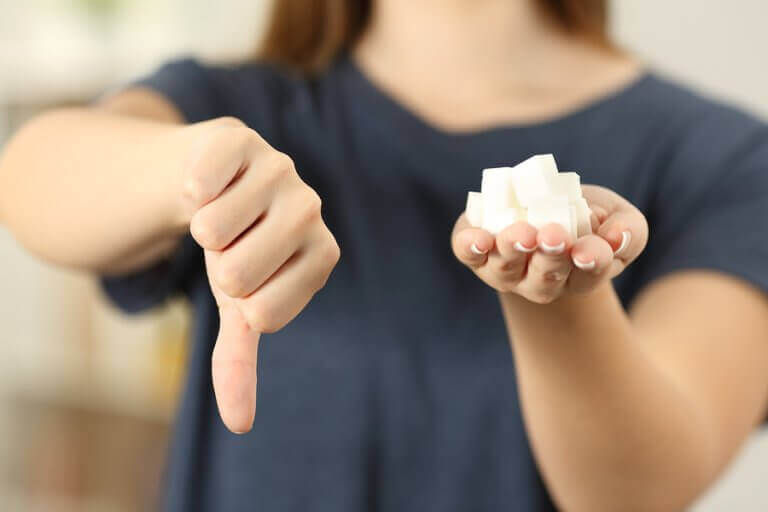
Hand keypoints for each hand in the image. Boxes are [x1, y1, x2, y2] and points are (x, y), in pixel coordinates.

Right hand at [181, 117, 339, 432]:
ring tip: (220, 214)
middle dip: (215, 266)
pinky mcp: (242, 138)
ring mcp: (280, 169)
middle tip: (229, 245)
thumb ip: (241, 360)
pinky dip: (187, 190)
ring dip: (199, 230)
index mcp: (323, 256)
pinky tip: (206, 183)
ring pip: (212, 228)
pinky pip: (199, 180)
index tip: (247, 278)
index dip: (238, 301)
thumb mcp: (237, 307)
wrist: (209, 185)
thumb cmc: (234, 252)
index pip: (265, 312)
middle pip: (236, 273)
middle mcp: (312, 209)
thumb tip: (240, 425)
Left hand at [451, 185, 647, 303]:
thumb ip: (628, 230)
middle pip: (546, 278)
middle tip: (553, 236)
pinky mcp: (476, 253)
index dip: (590, 261)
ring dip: (512, 250)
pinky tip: (475, 238)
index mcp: (580, 276)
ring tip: (520, 233)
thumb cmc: (586, 218)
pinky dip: (470, 246)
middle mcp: (540, 282)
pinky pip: (469, 255)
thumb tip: (618, 237)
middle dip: (549, 257)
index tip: (588, 250)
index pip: (589, 273)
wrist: (541, 206)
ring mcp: (505, 271)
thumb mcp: (617, 217)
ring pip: (507, 269)